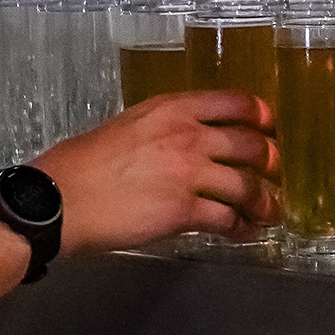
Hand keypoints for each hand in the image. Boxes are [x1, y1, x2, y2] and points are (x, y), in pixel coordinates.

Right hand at [42, 90, 277, 251]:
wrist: (59, 200)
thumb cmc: (78, 165)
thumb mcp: (124, 126)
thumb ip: (160, 129)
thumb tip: (179, 142)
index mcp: (170, 109)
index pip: (232, 102)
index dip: (259, 114)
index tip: (269, 124)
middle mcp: (187, 135)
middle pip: (250, 144)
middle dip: (270, 160)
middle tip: (274, 170)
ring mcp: (189, 174)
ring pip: (247, 186)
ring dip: (264, 201)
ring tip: (270, 211)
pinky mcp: (185, 211)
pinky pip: (227, 219)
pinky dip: (240, 227)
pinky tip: (241, 232)